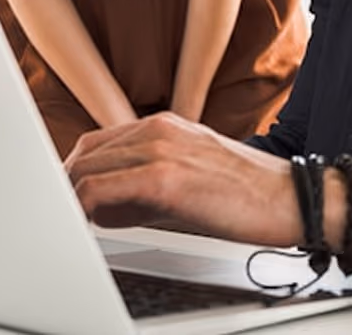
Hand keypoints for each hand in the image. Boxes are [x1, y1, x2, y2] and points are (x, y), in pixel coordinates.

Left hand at [64, 112, 300, 245]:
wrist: (290, 197)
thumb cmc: (245, 193)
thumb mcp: (187, 177)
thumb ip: (143, 187)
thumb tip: (100, 209)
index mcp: (163, 125)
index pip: (96, 143)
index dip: (74, 173)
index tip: (65, 200)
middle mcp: (157, 129)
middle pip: (85, 153)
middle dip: (66, 187)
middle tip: (61, 218)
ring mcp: (159, 150)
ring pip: (87, 169)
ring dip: (71, 199)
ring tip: (73, 226)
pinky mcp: (164, 179)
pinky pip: (101, 191)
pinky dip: (84, 209)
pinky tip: (88, 227)